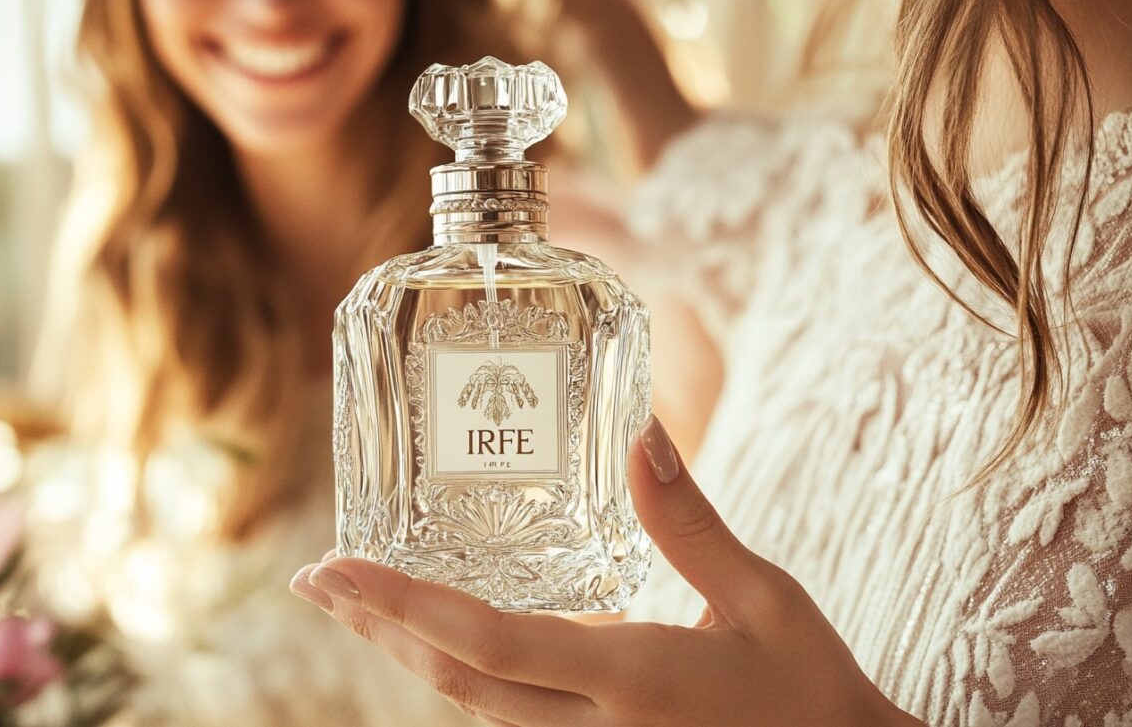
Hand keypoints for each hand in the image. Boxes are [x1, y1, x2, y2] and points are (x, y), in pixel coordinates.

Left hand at [291, 416, 920, 726]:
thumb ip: (691, 523)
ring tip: (359, 599)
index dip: (400, 602)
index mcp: (631, 679)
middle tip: (317, 578)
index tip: (333, 567)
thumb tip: (639, 434)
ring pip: (474, 707)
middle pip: (454, 681)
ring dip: (408, 650)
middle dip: (376, 627)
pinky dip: (461, 673)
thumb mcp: (765, 599)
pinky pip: (511, 719)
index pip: (488, 641)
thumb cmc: (815, 690)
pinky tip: (446, 638)